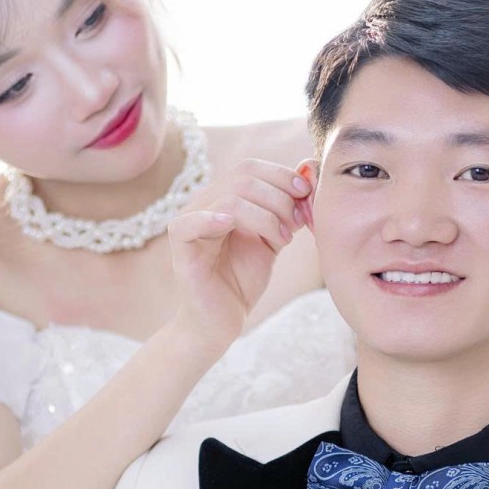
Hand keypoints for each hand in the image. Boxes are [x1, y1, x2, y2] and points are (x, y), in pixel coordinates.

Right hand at [168, 159, 311, 356]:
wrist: (221, 320)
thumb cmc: (243, 280)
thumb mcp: (273, 239)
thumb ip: (287, 208)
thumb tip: (308, 173)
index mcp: (223, 196)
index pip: (251, 167)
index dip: (281, 175)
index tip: (305, 193)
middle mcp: (204, 202)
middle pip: (243, 178)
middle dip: (278, 197)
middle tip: (295, 224)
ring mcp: (189, 221)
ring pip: (229, 199)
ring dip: (265, 216)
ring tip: (282, 240)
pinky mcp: (180, 246)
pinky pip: (190, 222)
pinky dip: (212, 220)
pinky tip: (231, 228)